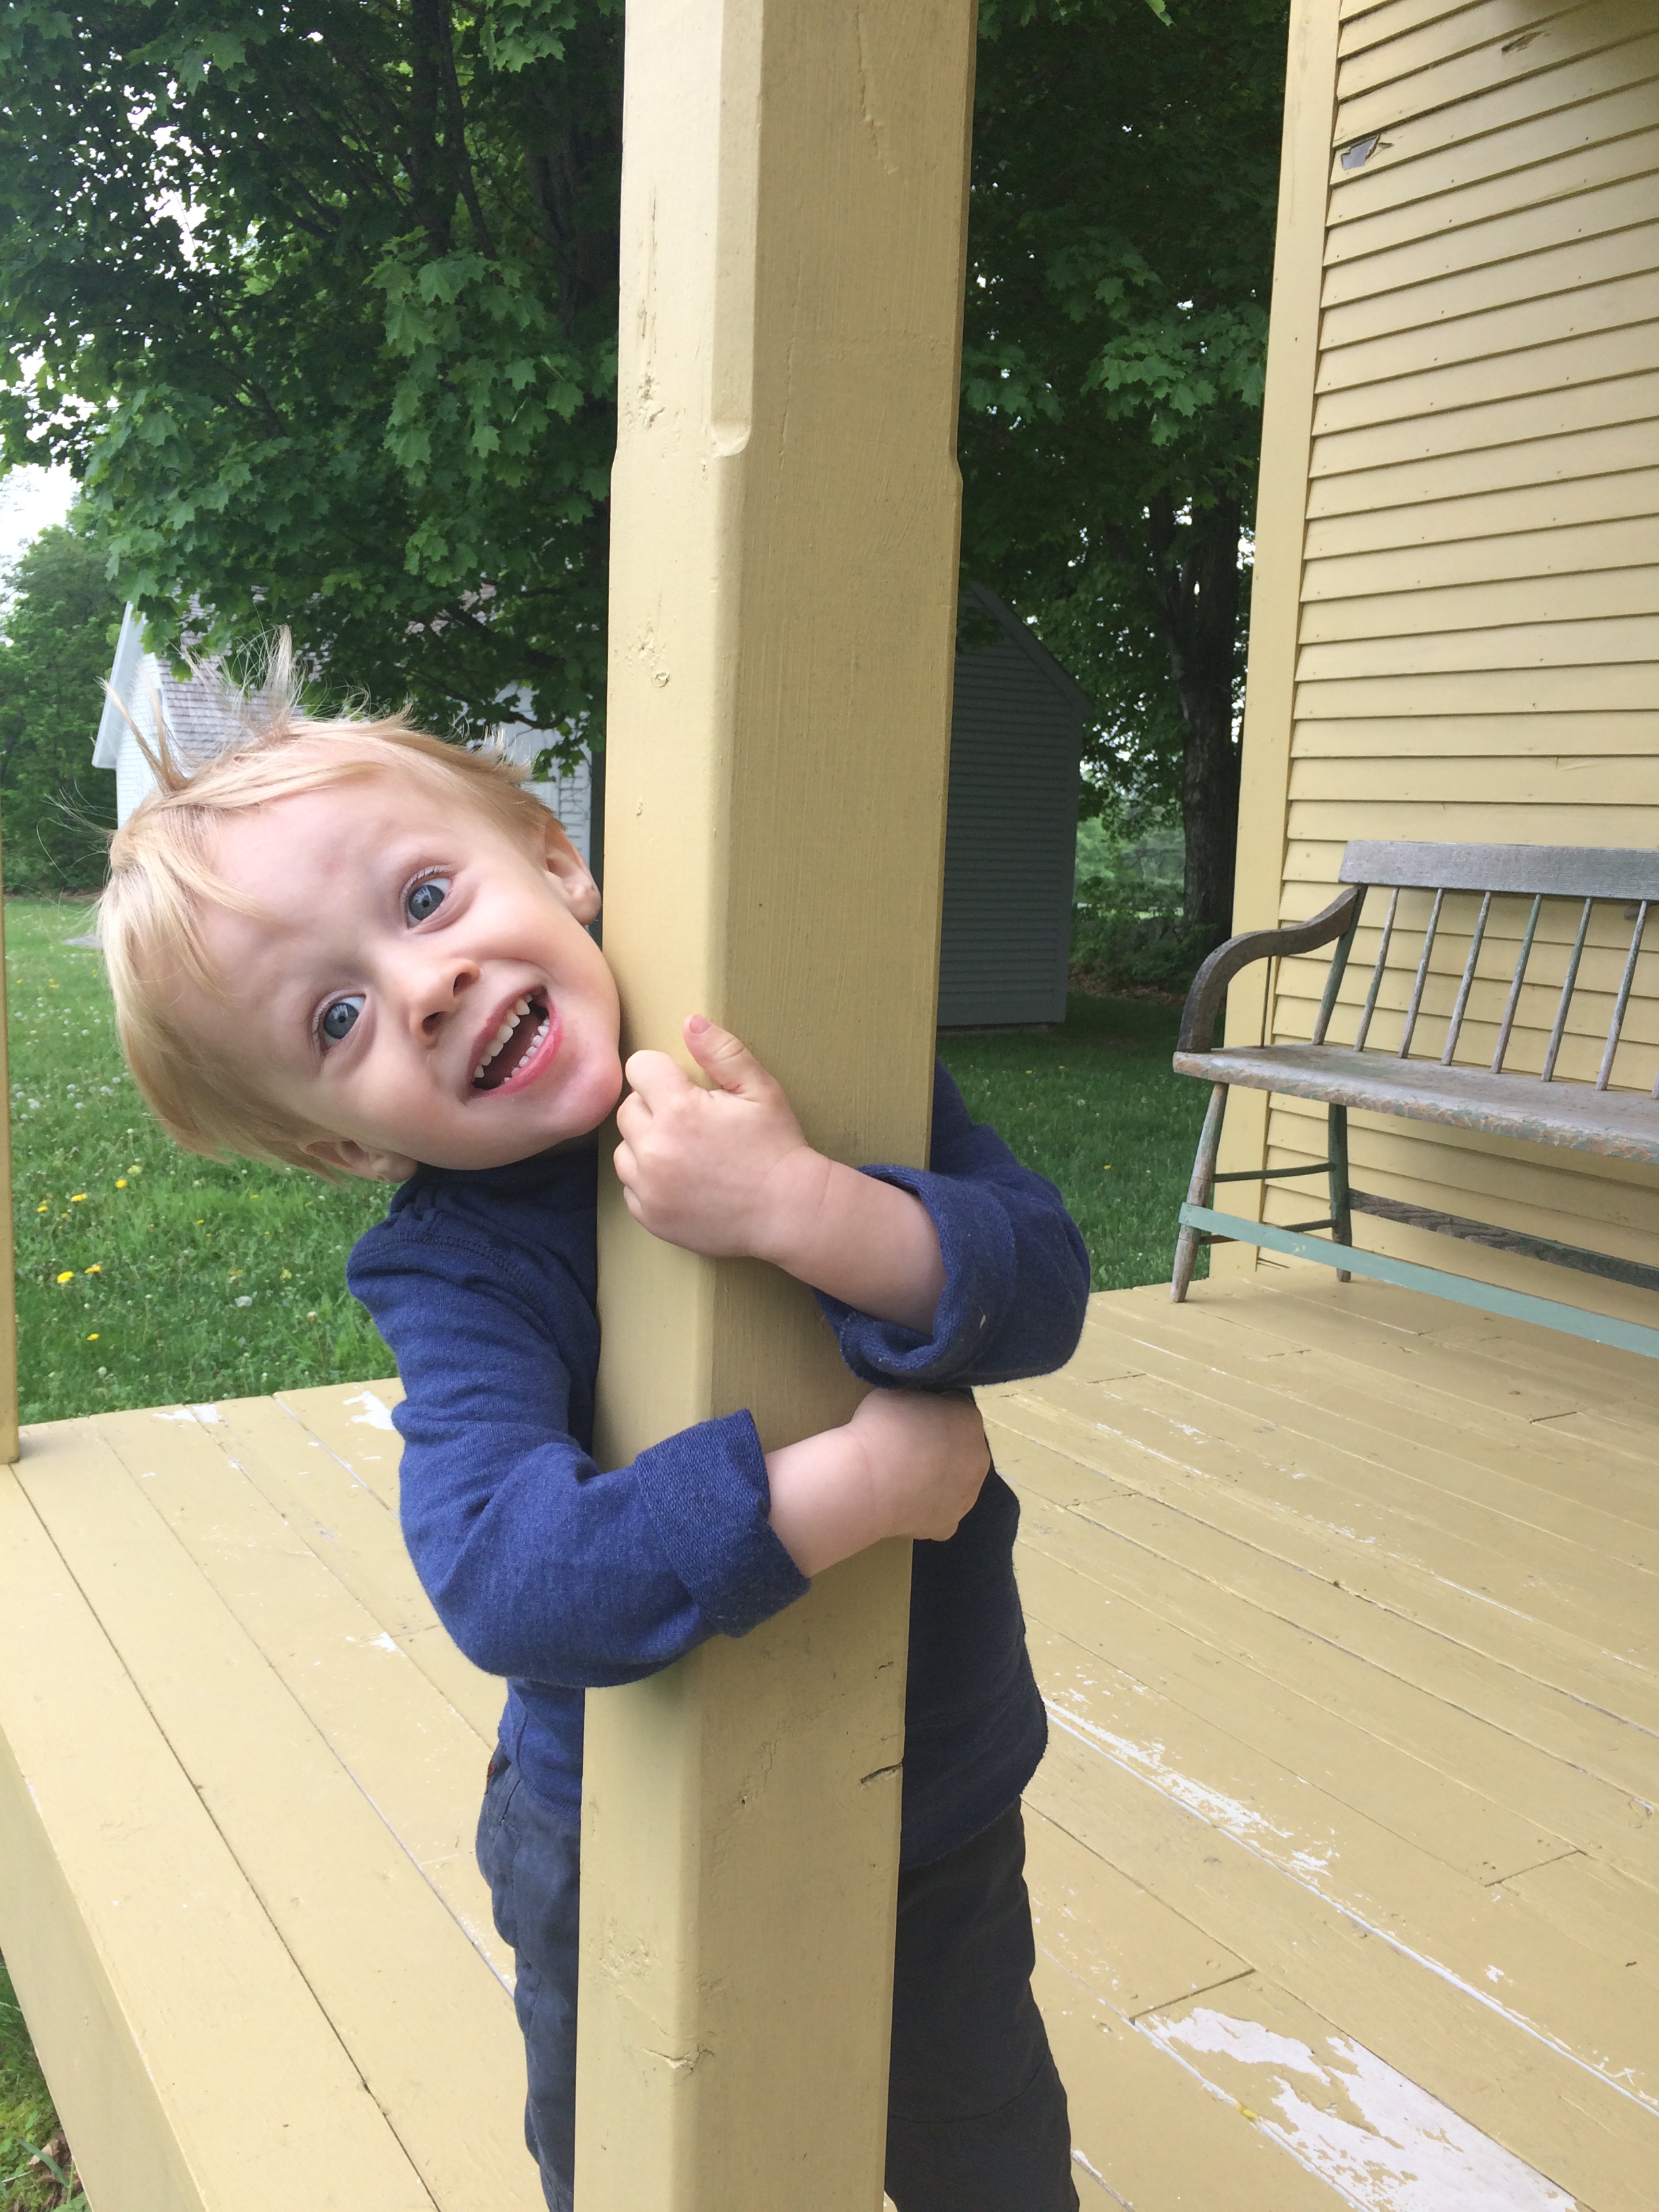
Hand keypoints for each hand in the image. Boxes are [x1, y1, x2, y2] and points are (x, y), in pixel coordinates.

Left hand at [615, 1016, 945, 1330]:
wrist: (788, 1212)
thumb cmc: (777, 1147)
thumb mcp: (761, 1090)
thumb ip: (723, 1053)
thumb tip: (690, 1022)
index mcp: (678, 1109)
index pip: (639, 1067)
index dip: (662, 1072)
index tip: (683, 1086)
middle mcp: (654, 1148)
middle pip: (627, 1108)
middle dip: (654, 1108)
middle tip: (691, 1122)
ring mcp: (649, 1187)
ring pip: (623, 1150)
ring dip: (646, 1145)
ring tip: (684, 1151)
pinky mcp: (649, 1216)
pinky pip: (630, 1187)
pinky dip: (649, 1182)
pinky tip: (682, 1180)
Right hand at [765, 1389, 990, 1576]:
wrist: (865, 1481)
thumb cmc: (879, 1429)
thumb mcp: (900, 1391)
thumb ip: (920, 1398)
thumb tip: (920, 1406)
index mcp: (969, 1419)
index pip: (957, 1411)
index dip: (933, 1413)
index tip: (911, 1419)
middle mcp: (978, 1457)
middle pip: (962, 1449)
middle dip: (942, 1448)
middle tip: (908, 1450)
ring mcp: (967, 1496)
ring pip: (956, 1483)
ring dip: (938, 1480)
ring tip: (904, 1480)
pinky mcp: (949, 1525)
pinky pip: (941, 1514)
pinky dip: (926, 1510)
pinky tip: (904, 1504)